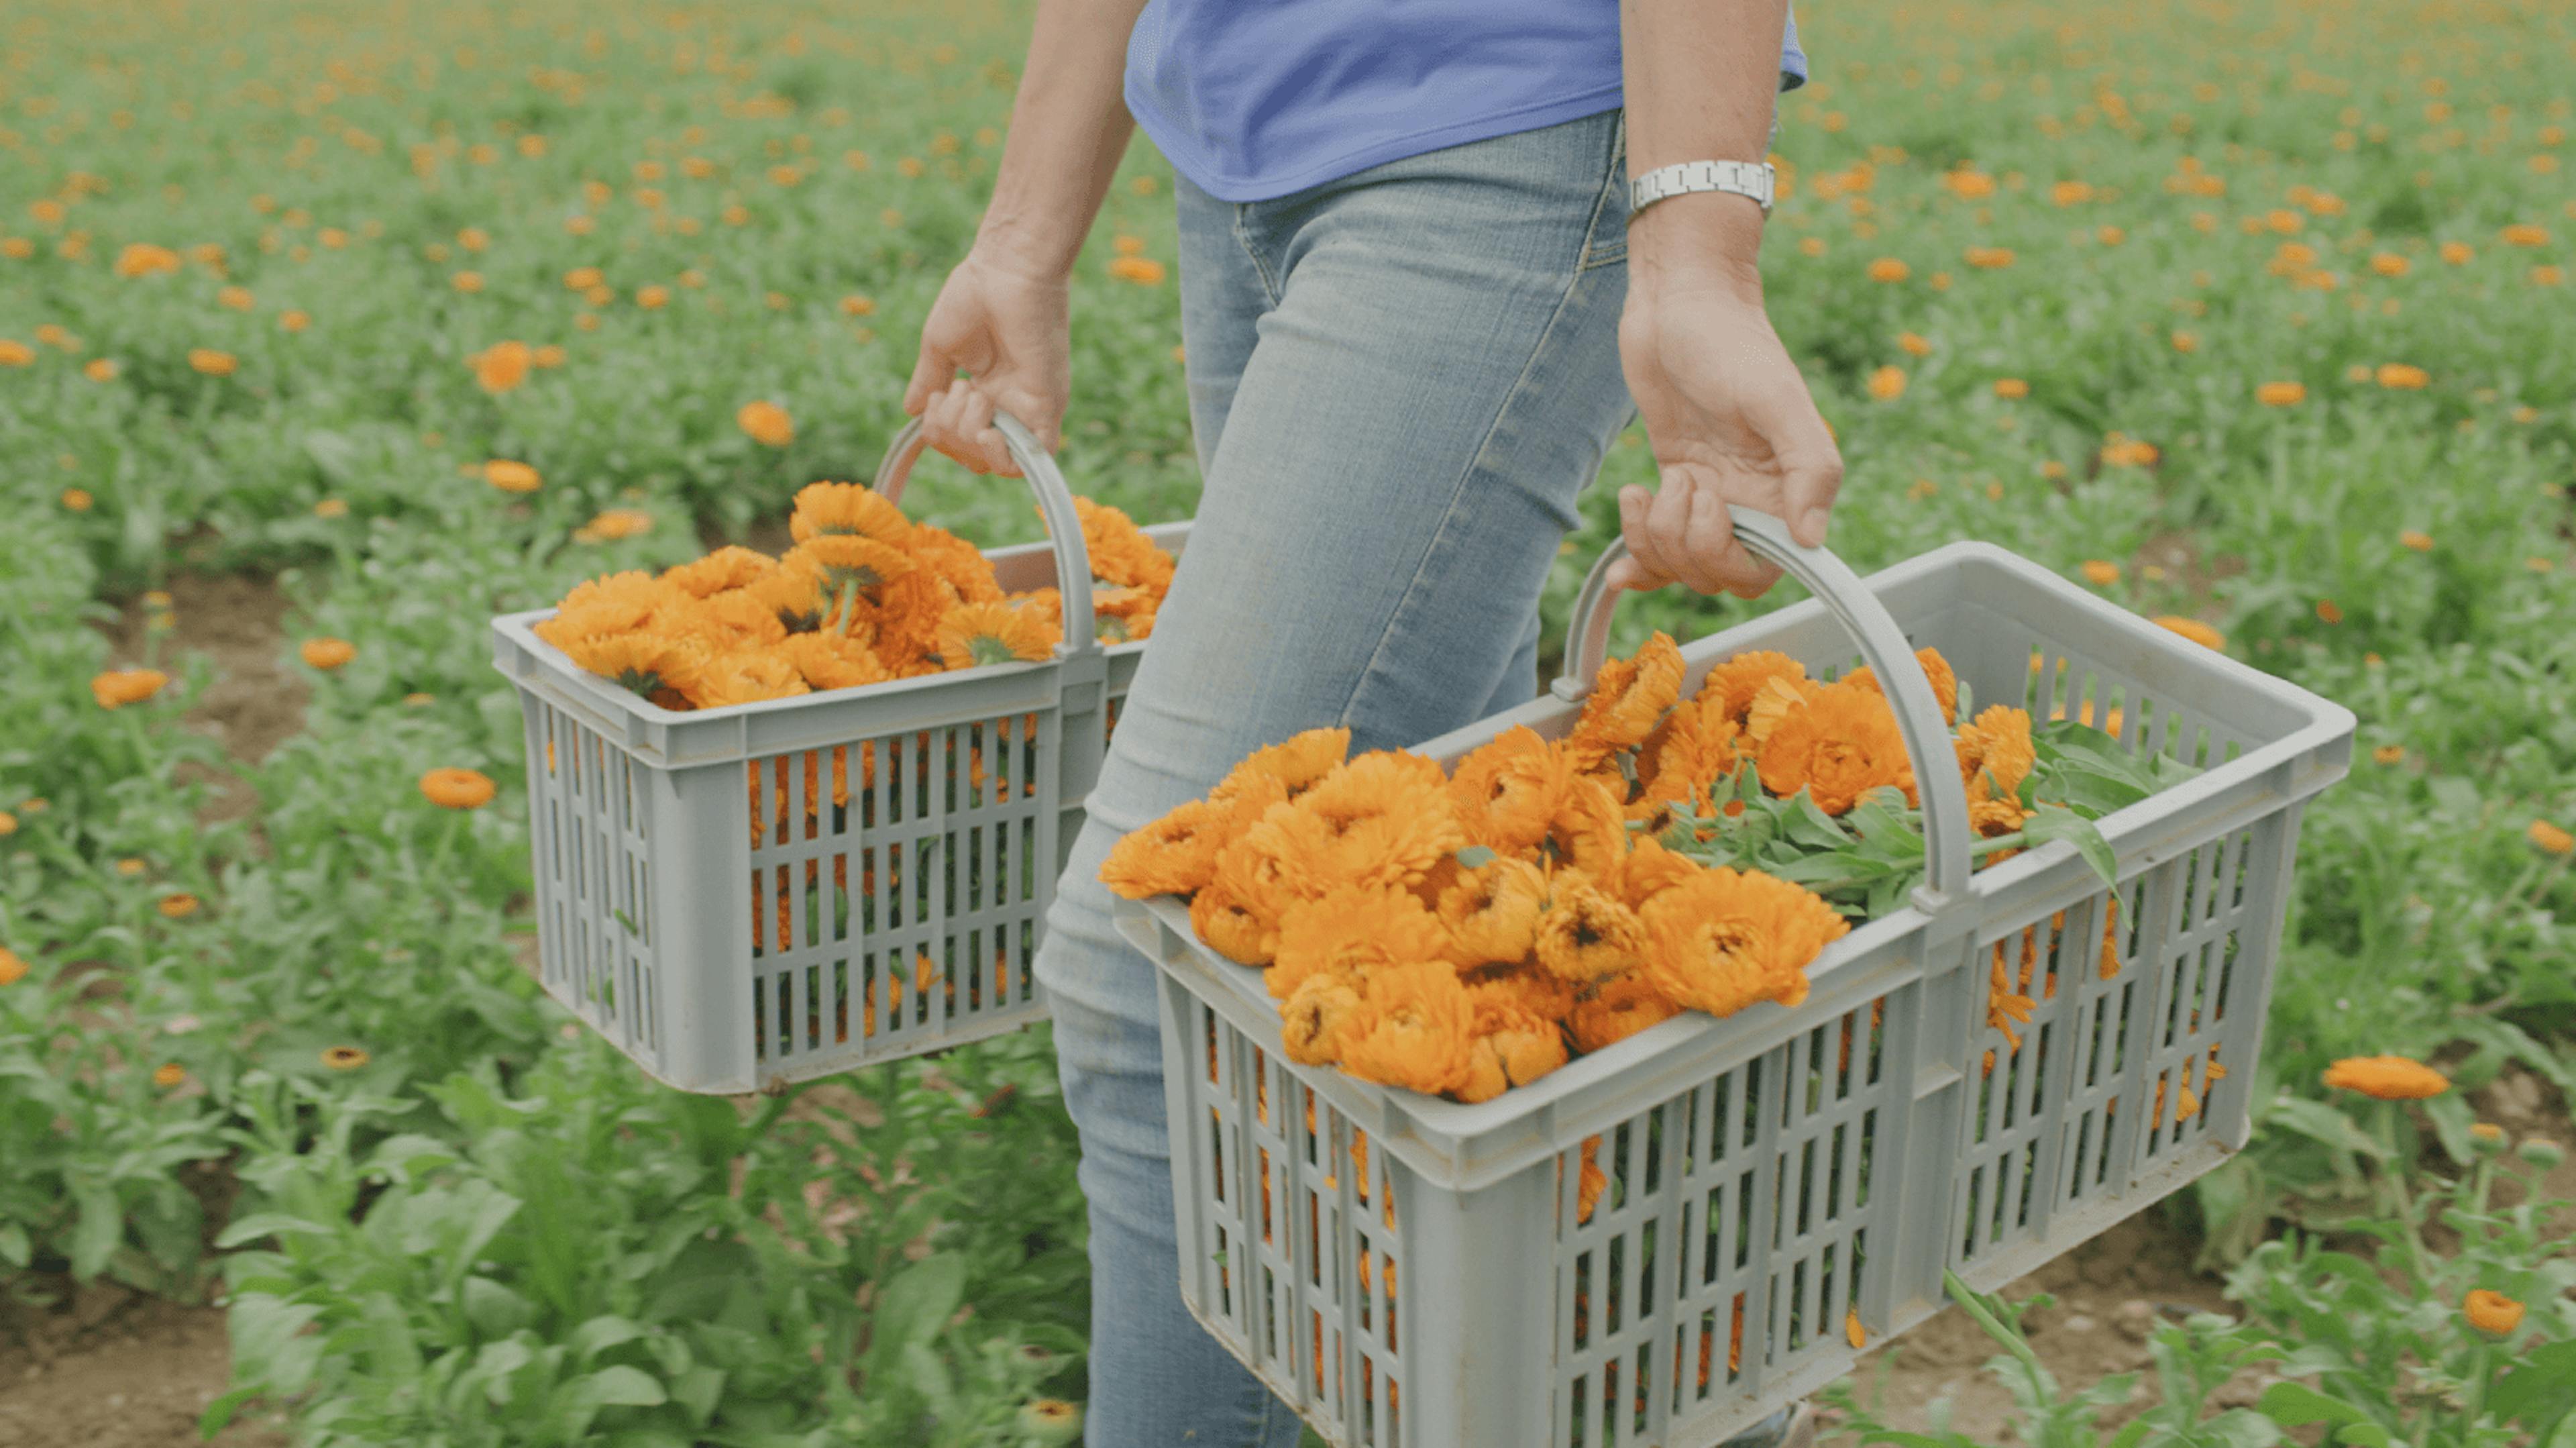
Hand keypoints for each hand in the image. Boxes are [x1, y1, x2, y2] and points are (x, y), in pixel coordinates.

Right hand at [902, 246, 1072, 475]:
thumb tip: (913, 412)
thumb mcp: (940, 347)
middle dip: (949, 433)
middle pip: (973, 457)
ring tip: (972, 393)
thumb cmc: (974, 295)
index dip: (940, 432)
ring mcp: (1027, 407)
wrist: (1006, 269)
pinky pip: (1034, 458)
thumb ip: (928, 382)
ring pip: (997, 463)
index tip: (938, 393)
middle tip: (956, 388)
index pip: (959, 440)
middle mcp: (1007, 403)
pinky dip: (1005, 457)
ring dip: (969, 438)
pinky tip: (989, 430)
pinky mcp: (1047, 405)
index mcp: (983, 389)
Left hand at [1611, 269, 1842, 597]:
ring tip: (1654, 484)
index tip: (1711, 505)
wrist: (1677, 303)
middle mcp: (1751, 499)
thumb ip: (1810, 467)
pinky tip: (1622, 549)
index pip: (1767, 568)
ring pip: (1680, 565)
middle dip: (1685, 543)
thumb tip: (1812, 539)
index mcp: (1787, 488)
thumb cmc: (1730, 340)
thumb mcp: (1774, 398)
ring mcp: (1709, 494)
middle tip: (1680, 481)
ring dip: (1655, 538)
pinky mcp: (1673, 484)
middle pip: (1716, 574)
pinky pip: (1658, 548)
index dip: (1731, 559)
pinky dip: (1637, 557)